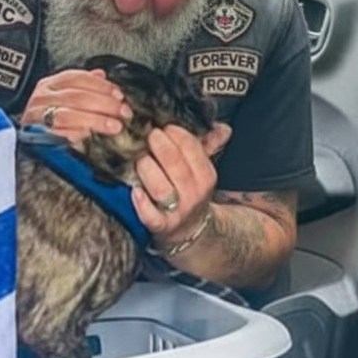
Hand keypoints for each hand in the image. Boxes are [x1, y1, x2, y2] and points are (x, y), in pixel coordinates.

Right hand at [22, 68, 132, 146]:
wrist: (23, 143)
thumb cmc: (46, 119)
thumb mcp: (62, 96)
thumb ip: (81, 86)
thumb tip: (101, 75)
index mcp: (49, 85)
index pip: (77, 78)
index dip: (100, 85)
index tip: (119, 95)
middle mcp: (41, 98)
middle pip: (76, 96)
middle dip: (104, 104)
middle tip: (122, 113)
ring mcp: (36, 117)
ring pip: (68, 115)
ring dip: (95, 120)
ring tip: (114, 126)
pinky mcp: (35, 137)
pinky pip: (58, 134)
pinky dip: (76, 135)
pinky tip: (91, 137)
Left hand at [131, 122, 232, 246]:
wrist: (188, 232)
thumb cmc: (188, 193)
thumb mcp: (200, 171)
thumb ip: (207, 146)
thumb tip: (222, 127)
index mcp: (205, 176)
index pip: (192, 147)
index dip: (174, 133)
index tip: (162, 126)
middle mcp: (194, 193)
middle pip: (174, 163)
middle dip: (158, 145)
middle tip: (147, 136)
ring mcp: (178, 211)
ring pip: (160, 187)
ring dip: (146, 169)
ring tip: (137, 159)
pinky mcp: (161, 226)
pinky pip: (150, 216)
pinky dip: (141, 203)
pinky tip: (134, 191)